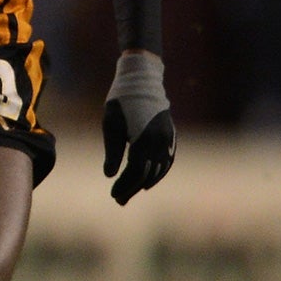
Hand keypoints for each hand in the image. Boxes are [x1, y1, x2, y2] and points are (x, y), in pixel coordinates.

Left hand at [102, 50, 175, 204]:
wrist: (142, 79)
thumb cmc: (120, 101)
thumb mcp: (110, 125)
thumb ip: (112, 151)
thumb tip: (109, 175)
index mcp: (143, 139)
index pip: (135, 171)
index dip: (124, 185)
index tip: (113, 195)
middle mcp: (159, 141)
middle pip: (147, 174)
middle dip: (132, 188)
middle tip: (118, 200)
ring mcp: (168, 139)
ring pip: (159, 170)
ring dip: (145, 183)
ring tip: (130, 193)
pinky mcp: (171, 135)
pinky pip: (167, 160)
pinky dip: (159, 173)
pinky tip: (148, 181)